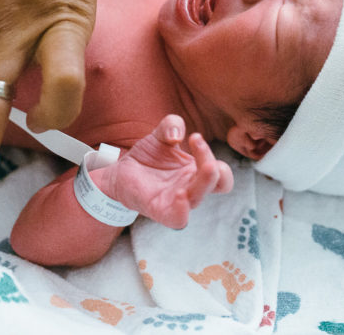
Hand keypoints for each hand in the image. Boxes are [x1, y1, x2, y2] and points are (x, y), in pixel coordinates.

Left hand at [98, 115, 233, 228]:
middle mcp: (191, 188)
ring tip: (200, 165)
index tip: (194, 137)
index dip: (214, 156)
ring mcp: (177, 201)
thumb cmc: (148, 156)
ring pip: (198, 199)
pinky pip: (177, 219)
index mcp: (196, 173)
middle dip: (212, 165)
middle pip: (218, 184)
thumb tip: (176, 135)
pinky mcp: (158, 210)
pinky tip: (180, 194)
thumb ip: (171, 124)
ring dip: (203, 183)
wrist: (122, 171)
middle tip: (196, 141)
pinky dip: (182, 211)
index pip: (221, 173)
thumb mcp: (160, 133)